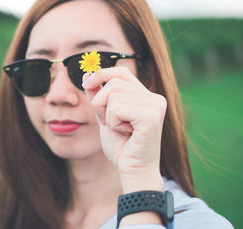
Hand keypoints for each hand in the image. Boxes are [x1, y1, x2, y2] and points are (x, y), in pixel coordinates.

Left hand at [82, 66, 165, 191]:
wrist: (132, 171)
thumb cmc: (120, 146)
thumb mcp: (104, 115)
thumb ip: (98, 95)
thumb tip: (88, 74)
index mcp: (146, 96)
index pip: (122, 72)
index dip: (102, 74)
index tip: (87, 83)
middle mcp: (154, 98)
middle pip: (114, 81)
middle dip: (101, 102)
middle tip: (109, 122)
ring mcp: (155, 106)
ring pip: (113, 95)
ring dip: (107, 115)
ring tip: (120, 129)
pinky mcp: (150, 116)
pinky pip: (117, 107)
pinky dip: (113, 122)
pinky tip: (125, 133)